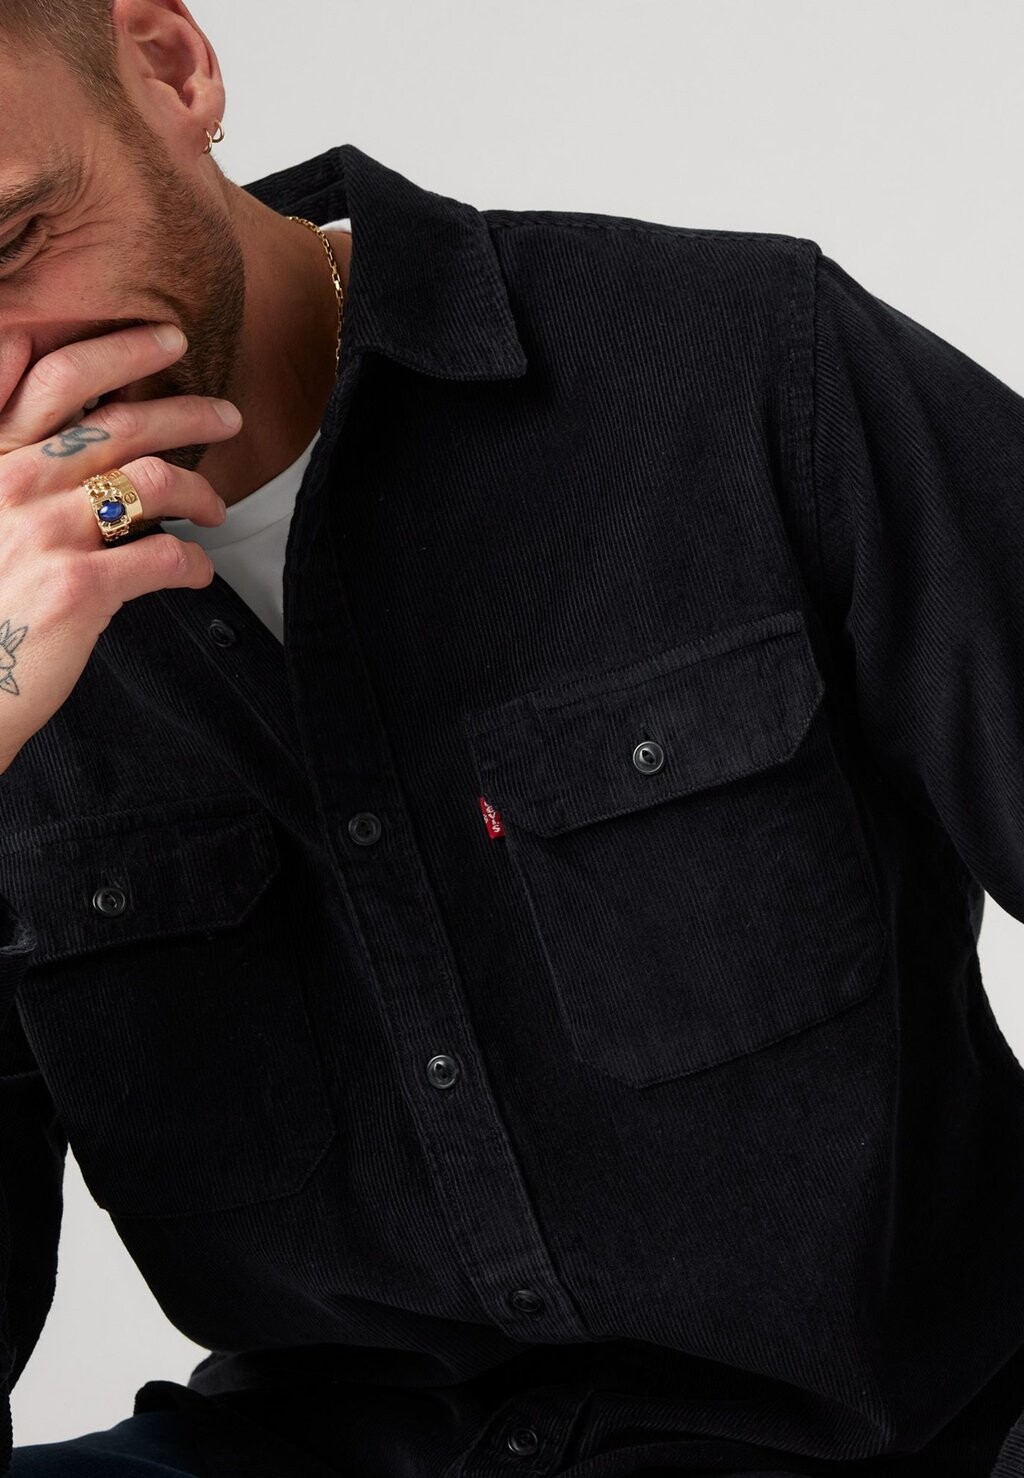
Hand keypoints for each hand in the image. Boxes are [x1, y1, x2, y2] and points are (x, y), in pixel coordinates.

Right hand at [0, 323, 242, 773]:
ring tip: (216, 508)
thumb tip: (79, 447)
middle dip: (189, 412)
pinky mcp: (80, 587)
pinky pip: (165, 556)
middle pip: (123, 422)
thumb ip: (20, 474)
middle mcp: (15, 484)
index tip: (168, 340)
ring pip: (154, 482)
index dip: (120, 350)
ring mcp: (46, 533)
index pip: (57, 377)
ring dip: (200, 492)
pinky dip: (194, 563)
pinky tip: (198, 572)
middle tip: (227, 417)